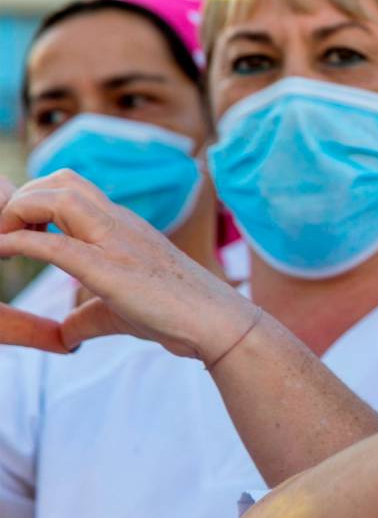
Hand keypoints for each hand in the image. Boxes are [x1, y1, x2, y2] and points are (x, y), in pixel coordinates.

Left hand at [0, 170, 257, 360]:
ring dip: (16, 212)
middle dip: (19, 199)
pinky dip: (18, 244)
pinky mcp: (110, 268)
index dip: (33, 200)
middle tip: (3, 234)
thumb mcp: (119, 312)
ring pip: (55, 197)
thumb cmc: (176, 316)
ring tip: (1, 242)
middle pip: (57, 180)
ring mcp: (116, 240)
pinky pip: (53, 244)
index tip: (14, 230)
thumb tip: (64, 336)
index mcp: (121, 226)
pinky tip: (2, 254)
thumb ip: (86, 317)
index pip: (69, 189)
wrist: (216, 322)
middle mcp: (118, 223)